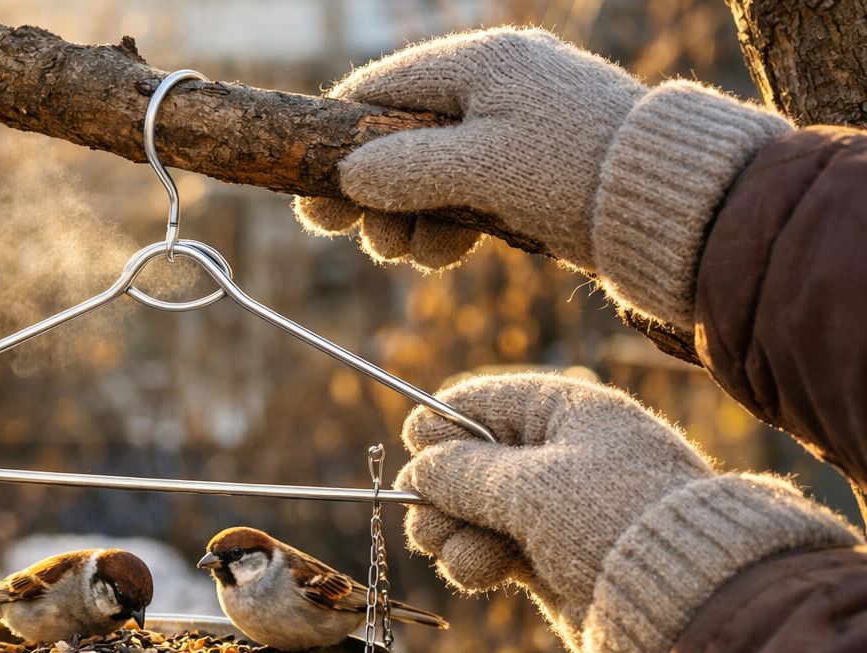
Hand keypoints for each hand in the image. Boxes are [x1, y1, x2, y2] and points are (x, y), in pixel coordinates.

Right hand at [296, 28, 788, 328]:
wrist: (676, 205)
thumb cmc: (578, 172)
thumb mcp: (482, 169)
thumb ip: (407, 169)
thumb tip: (347, 178)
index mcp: (479, 63)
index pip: (377, 90)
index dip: (336, 145)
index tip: (312, 202)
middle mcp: (491, 87)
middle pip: (395, 140)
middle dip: (375, 196)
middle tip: (363, 239)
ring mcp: (510, 130)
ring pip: (426, 175)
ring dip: (408, 220)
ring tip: (418, 253)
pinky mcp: (528, 173)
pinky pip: (462, 196)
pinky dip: (447, 227)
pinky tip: (452, 253)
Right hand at [396, 373, 856, 652]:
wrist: (681, 604)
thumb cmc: (613, 523)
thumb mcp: (532, 487)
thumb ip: (463, 472)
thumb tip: (417, 466)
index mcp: (566, 411)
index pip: (482, 402)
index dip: (443, 425)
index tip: (417, 448)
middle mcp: (556, 455)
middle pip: (463, 461)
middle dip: (439, 492)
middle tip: (430, 520)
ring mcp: (549, 510)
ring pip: (466, 511)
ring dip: (453, 534)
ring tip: (469, 557)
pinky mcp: (543, 559)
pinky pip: (483, 549)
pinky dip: (473, 561)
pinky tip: (486, 575)